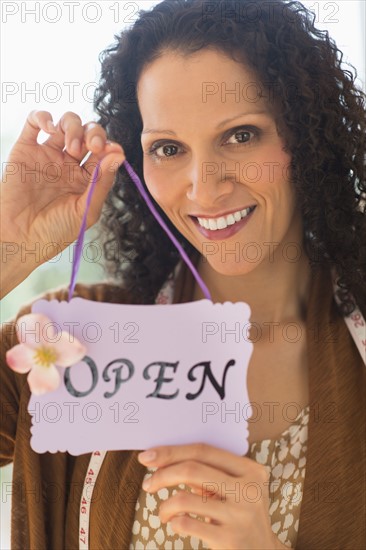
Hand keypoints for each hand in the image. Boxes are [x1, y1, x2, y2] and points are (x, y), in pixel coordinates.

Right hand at [1, 110, 124, 267]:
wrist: (20, 239)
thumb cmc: (55, 232)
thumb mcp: (86, 211)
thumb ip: (102, 183)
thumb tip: (119, 155)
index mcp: (88, 178)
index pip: (105, 152)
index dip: (110, 147)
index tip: (111, 152)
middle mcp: (69, 164)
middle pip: (89, 134)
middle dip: (95, 133)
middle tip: (93, 147)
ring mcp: (48, 155)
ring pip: (66, 124)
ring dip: (74, 126)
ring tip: (72, 147)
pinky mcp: (26, 150)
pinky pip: (34, 122)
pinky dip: (44, 116)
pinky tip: (51, 128)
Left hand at [138, 443, 289, 549]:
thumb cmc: (241, 515)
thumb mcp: (234, 489)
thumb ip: (208, 473)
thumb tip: (163, 461)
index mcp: (250, 470)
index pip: (203, 450)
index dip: (172, 451)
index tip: (148, 456)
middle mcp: (248, 489)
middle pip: (192, 470)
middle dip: (162, 475)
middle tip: (148, 484)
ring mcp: (240, 515)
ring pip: (184, 499)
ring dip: (165, 506)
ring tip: (164, 513)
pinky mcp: (230, 539)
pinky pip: (187, 524)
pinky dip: (175, 522)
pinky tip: (177, 524)